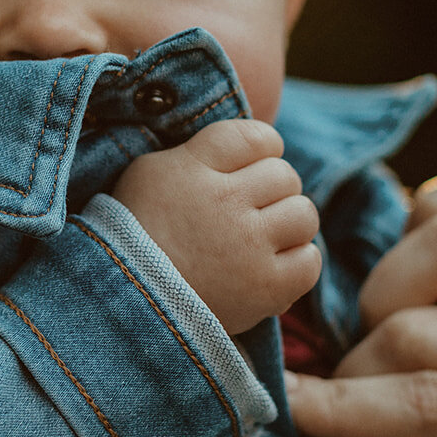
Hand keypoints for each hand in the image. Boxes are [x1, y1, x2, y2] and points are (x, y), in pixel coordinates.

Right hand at [113, 119, 321, 334]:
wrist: (126, 300)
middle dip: (272, 188)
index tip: (249, 167)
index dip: (262, 148)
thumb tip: (255, 145)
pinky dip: (298, 261)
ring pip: (304, 213)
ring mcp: (249, 246)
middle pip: (284, 174)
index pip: (255, 137)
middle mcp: (226, 202)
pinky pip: (310, 261)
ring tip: (262, 237)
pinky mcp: (266, 288)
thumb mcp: (152, 172)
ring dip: (289, 223)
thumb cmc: (136, 232)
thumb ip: (200, 151)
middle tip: (249, 209)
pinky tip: (272, 265)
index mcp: (194, 168)